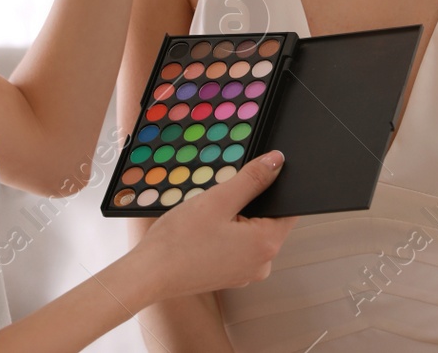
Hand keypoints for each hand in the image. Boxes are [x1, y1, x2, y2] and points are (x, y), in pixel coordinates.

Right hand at [130, 150, 297, 300]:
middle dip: (249, 203)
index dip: (275, 188)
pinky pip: (238, 247)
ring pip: (251, 232)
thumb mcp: (219, 200)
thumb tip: (276, 162)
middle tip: (221, 200)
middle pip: (268, 219)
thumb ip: (252, 179)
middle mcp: (263, 264)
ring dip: (235, 218)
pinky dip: (226, 234)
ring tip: (208, 218)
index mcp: (267, 245)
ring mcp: (246, 273)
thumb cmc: (179, 242)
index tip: (254, 180)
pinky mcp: (230, 276)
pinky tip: (204, 232)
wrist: (148, 275)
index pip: (288, 209)